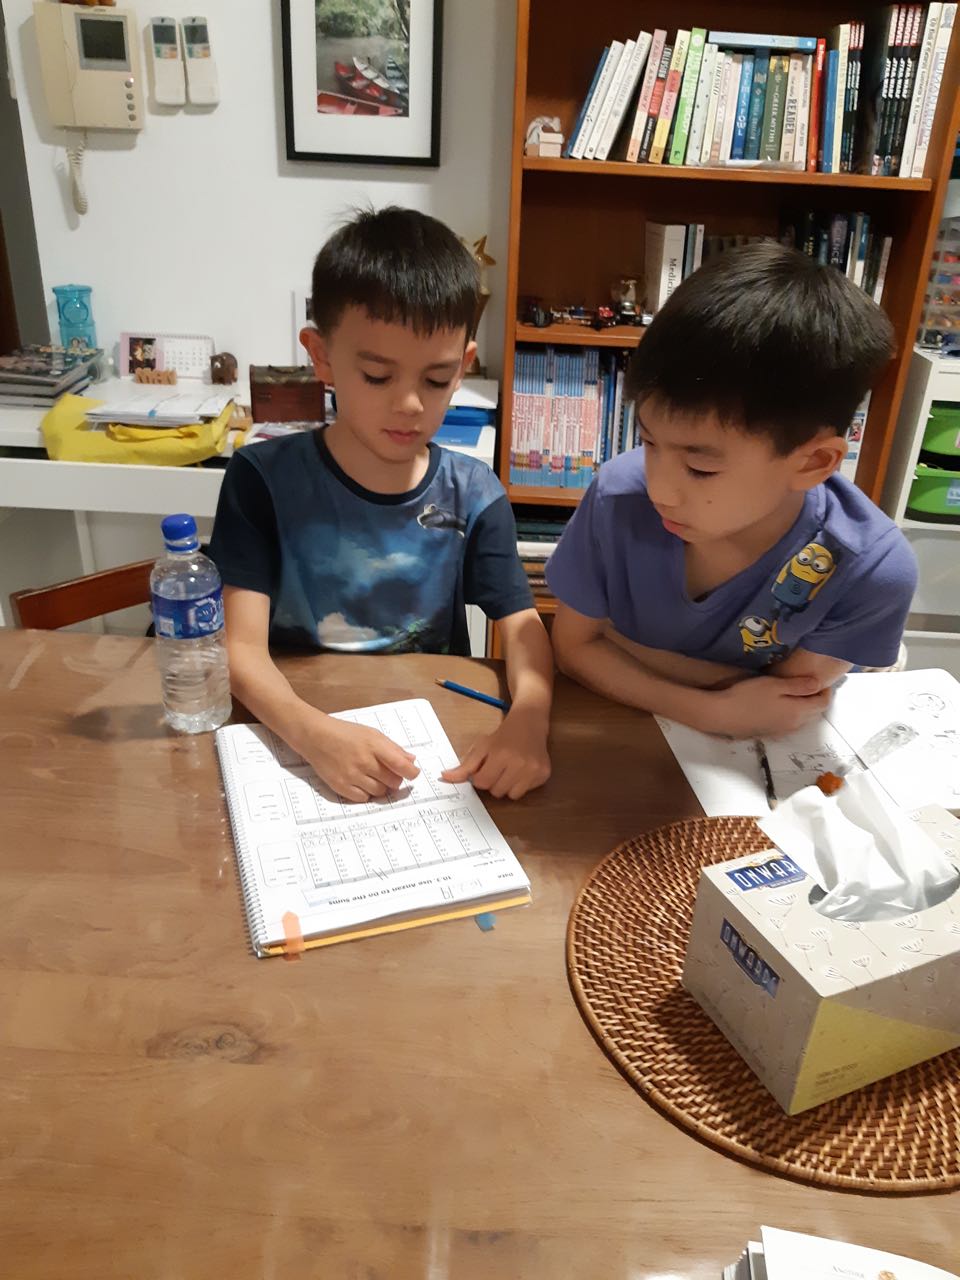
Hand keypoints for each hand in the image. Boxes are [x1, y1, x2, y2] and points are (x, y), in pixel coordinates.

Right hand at [293, 715, 418, 801]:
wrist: (315, 737)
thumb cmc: (344, 733)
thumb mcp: (371, 733)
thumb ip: (393, 748)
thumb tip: (411, 760)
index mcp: (374, 745)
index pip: (401, 765)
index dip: (412, 772)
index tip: (413, 774)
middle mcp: (364, 761)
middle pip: (393, 782)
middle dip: (395, 779)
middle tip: (388, 773)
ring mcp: (352, 775)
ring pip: (380, 792)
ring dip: (381, 787)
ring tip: (372, 776)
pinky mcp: (341, 786)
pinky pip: (363, 799)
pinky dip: (367, 793)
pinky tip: (362, 782)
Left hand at [441, 709, 550, 799]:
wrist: (529, 722)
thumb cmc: (503, 735)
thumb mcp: (482, 746)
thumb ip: (464, 766)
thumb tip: (445, 777)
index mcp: (501, 755)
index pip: (482, 783)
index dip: (480, 777)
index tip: (485, 767)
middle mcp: (520, 764)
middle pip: (497, 792)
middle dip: (494, 782)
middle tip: (498, 767)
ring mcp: (534, 770)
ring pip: (512, 795)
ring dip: (507, 786)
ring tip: (510, 770)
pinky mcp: (544, 774)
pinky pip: (526, 791)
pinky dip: (521, 784)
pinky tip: (522, 770)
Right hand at [702, 675, 831, 739]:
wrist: (723, 715)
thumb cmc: (748, 696)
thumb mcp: (775, 685)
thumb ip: (799, 685)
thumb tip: (818, 684)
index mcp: (798, 712)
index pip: (822, 703)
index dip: (826, 691)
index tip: (822, 680)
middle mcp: (794, 725)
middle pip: (815, 713)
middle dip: (817, 699)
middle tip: (811, 685)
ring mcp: (782, 730)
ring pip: (803, 719)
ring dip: (806, 707)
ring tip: (798, 693)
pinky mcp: (770, 732)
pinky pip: (790, 723)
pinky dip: (794, 714)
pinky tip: (782, 705)